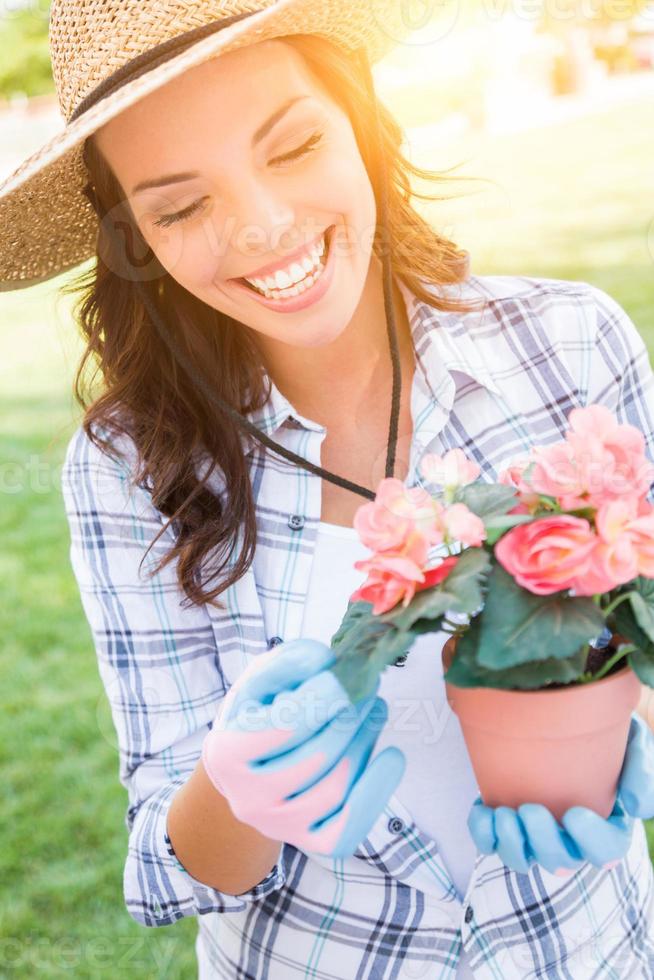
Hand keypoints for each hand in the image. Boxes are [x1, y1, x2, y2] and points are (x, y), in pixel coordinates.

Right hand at [201, 638, 405, 857]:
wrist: (246, 771)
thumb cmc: (257, 715)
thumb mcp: (260, 680)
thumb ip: (287, 663)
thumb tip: (326, 659)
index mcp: (227, 755)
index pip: (284, 727)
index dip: (322, 698)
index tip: (345, 673)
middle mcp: (249, 800)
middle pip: (317, 756)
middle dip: (352, 715)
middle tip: (369, 685)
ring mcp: (280, 828)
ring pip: (336, 786)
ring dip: (365, 741)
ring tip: (375, 708)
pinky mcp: (309, 843)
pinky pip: (349, 827)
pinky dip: (377, 790)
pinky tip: (393, 756)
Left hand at [467, 712, 652, 875]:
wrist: (566, 716)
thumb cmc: (606, 735)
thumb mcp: (635, 742)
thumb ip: (641, 771)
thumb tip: (633, 807)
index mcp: (608, 826)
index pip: (607, 851)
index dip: (591, 841)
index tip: (573, 813)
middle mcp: (572, 838)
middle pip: (561, 861)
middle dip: (542, 841)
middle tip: (528, 809)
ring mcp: (537, 834)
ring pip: (523, 860)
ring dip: (511, 843)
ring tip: (503, 814)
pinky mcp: (508, 823)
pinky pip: (491, 844)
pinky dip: (483, 834)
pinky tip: (483, 810)